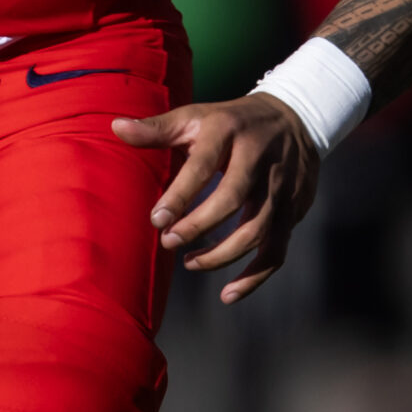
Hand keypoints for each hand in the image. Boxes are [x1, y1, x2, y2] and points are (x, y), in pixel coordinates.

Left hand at [111, 93, 319, 303]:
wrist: (296, 118)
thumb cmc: (230, 122)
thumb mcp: (196, 116)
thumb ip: (157, 128)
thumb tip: (116, 128)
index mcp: (228, 131)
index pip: (203, 165)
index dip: (180, 195)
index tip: (156, 220)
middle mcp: (259, 158)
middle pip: (233, 198)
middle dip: (199, 225)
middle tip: (169, 242)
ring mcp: (280, 186)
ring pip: (257, 228)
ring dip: (222, 254)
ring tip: (189, 263)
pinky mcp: (294, 210)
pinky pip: (277, 250)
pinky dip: (254, 277)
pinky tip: (227, 294)